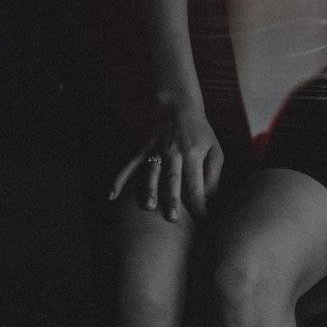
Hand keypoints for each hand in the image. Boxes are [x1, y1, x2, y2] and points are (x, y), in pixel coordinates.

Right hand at [109, 104, 222, 222]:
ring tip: (148, 206)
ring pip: (151, 172)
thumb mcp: (214, 149)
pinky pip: (130, 163)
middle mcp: (174, 152)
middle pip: (173, 179)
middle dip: (173, 199)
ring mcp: (156, 149)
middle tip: (172, 219)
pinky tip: (111, 195)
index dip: (199, 205)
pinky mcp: (143, 147)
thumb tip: (208, 199)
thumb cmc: (200, 133)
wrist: (179, 106)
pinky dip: (120, 178)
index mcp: (193, 154)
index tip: (202, 221)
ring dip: (150, 189)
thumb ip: (213, 174)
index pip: (196, 185)